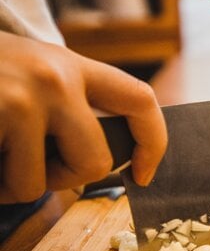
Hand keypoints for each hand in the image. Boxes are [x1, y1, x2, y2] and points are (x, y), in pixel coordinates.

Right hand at [0, 31, 166, 202]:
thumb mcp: (30, 75)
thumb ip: (66, 107)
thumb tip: (107, 163)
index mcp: (70, 65)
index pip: (140, 100)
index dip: (153, 142)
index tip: (146, 174)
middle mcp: (52, 76)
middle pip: (96, 162)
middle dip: (65, 179)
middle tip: (31, 166)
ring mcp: (16, 99)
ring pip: (36, 184)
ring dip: (11, 186)